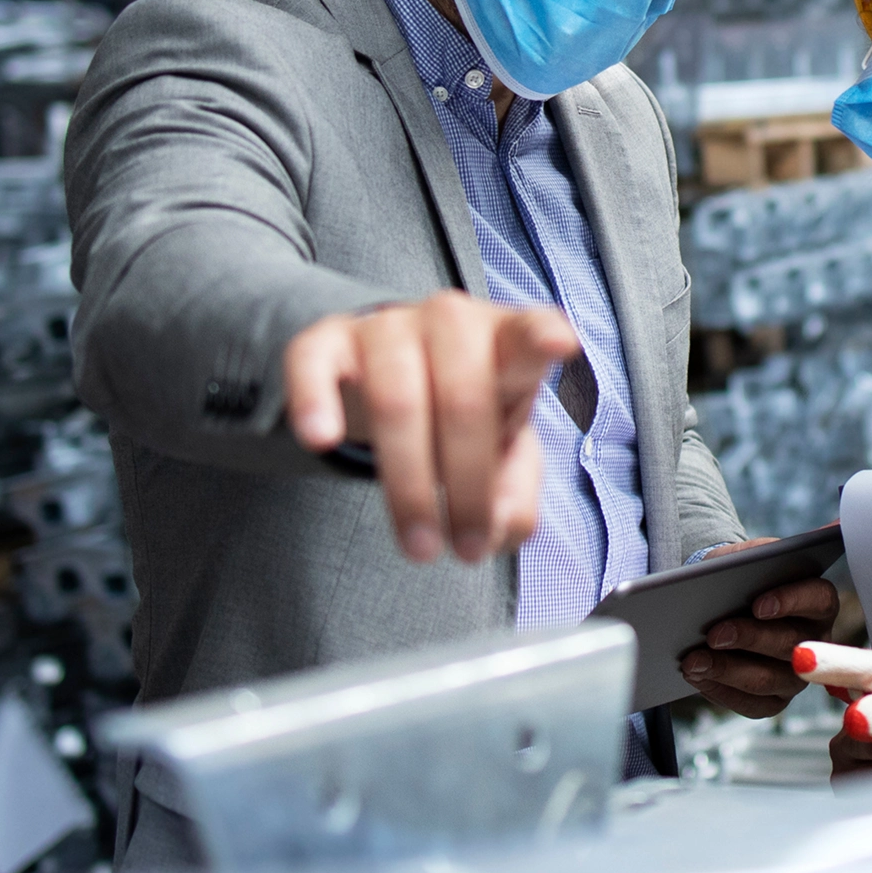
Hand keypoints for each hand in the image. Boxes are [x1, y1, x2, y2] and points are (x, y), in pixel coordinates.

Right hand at [284, 291, 577, 565]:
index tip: (559, 347)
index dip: (542, 340)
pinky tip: (320, 439)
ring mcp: (388, 328)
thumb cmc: (466, 415)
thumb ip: (516, 494)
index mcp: (505, 343)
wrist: (393, 372)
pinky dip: (315, 400)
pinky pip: (313, 362)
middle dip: (468, 487)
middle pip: (462, 400)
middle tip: (467, 549)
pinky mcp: (329, 339)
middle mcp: (450, 323)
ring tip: (419, 546)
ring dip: (409, 485)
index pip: (530, 336)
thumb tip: (496, 524)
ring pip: (395, 400)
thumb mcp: (504, 455)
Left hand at [680, 540, 838, 719]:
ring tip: (693, 662)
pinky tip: (698, 677)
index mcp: (819, 601)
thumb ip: (750, 559)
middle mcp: (817, 642)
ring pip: (768, 680)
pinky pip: (753, 705)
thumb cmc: (741, 577)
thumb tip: (734, 571)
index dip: (791, 601)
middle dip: (748, 639)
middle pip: (790, 645)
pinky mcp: (777, 700)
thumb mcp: (746, 559)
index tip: (757, 605)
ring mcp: (799, 677)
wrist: (725, 602)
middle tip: (713, 634)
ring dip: (727, 670)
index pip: (819, 599)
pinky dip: (721, 691)